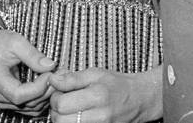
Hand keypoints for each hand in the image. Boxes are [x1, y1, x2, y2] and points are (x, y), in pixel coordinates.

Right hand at [0, 28, 56, 114]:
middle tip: (61, 74)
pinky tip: (49, 84)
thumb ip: (33, 54)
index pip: (19, 95)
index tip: (51, 73)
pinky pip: (28, 107)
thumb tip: (50, 66)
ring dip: (46, 95)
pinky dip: (41, 98)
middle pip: (26, 103)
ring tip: (57, 78)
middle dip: (47, 90)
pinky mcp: (7, 101)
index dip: (38, 88)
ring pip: (29, 108)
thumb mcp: (15, 41)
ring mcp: (1, 100)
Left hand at [48, 66, 162, 122]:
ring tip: (71, 109)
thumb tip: (52, 80)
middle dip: (57, 109)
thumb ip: (72, 78)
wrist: (139, 100)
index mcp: (97, 96)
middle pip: (60, 120)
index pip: (61, 104)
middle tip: (64, 101)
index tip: (61, 91)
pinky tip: (77, 116)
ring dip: (63, 118)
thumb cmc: (117, 84)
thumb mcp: (96, 74)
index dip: (55, 96)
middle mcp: (99, 116)